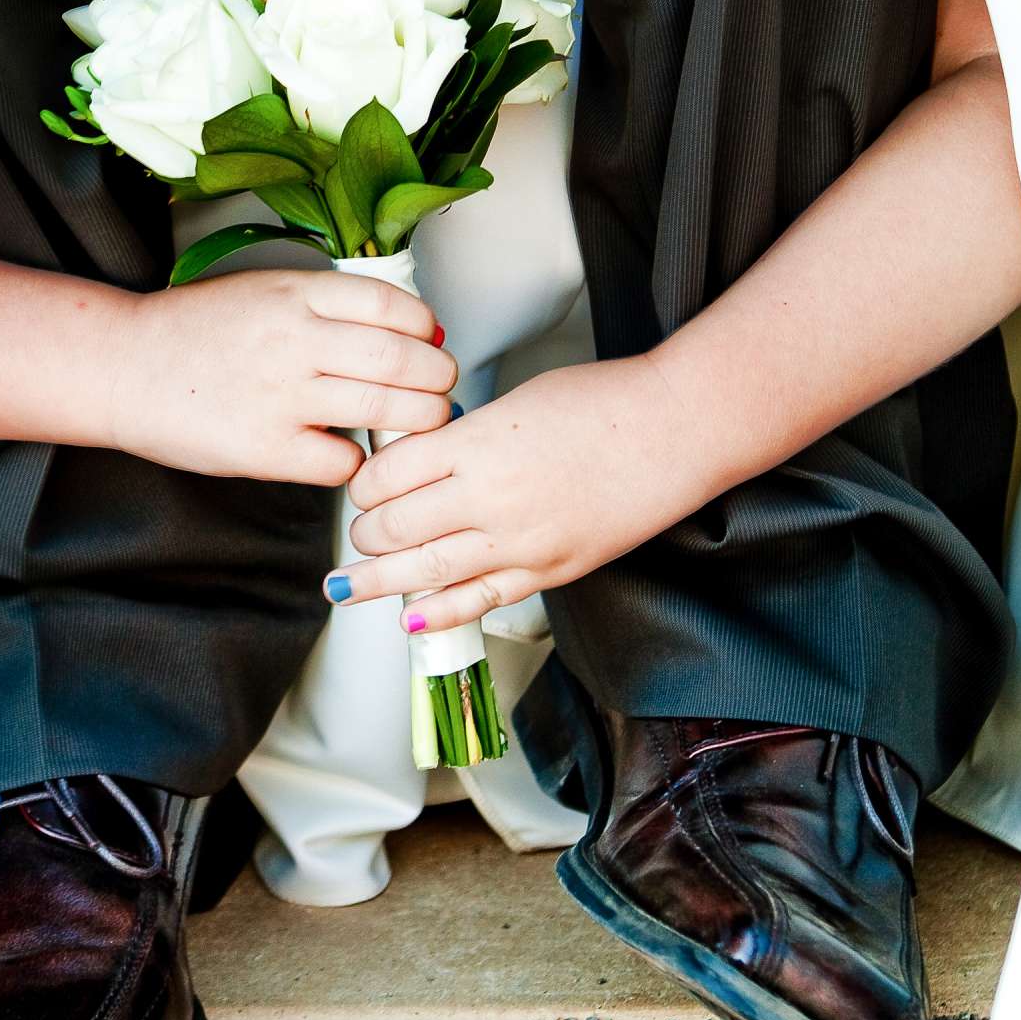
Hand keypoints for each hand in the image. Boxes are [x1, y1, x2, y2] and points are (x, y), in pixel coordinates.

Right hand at [107, 265, 457, 484]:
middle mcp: (293, 339)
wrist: (122, 366)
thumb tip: (403, 327)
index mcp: (294, 293)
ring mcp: (281, 395)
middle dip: (438, 378)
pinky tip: (350, 452)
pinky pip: (343, 461)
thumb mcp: (261, 289)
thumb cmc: (193, 331)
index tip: (431, 341)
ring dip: (419, 419)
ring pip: (386, 408)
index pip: (390, 305)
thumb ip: (324, 305)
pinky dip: (359, 461)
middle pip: (402, 360)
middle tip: (442, 388)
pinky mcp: (265, 449)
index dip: (425, 327)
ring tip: (421, 420)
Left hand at [324, 353, 709, 630]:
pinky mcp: (549, 571)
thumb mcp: (515, 402)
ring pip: (428, 571)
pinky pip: (481, 600)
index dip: (364, 484)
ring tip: (349, 586)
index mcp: (477, 443)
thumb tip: (425, 457)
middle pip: (399, 526)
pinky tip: (411, 618)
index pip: (390, 473)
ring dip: (382, 580)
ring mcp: (520, 541)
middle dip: (367, 533)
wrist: (671, 433)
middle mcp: (490, 497)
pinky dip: (440, 613)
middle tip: (358, 532)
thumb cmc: (602, 404)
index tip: (360, 486)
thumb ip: (466, 435)